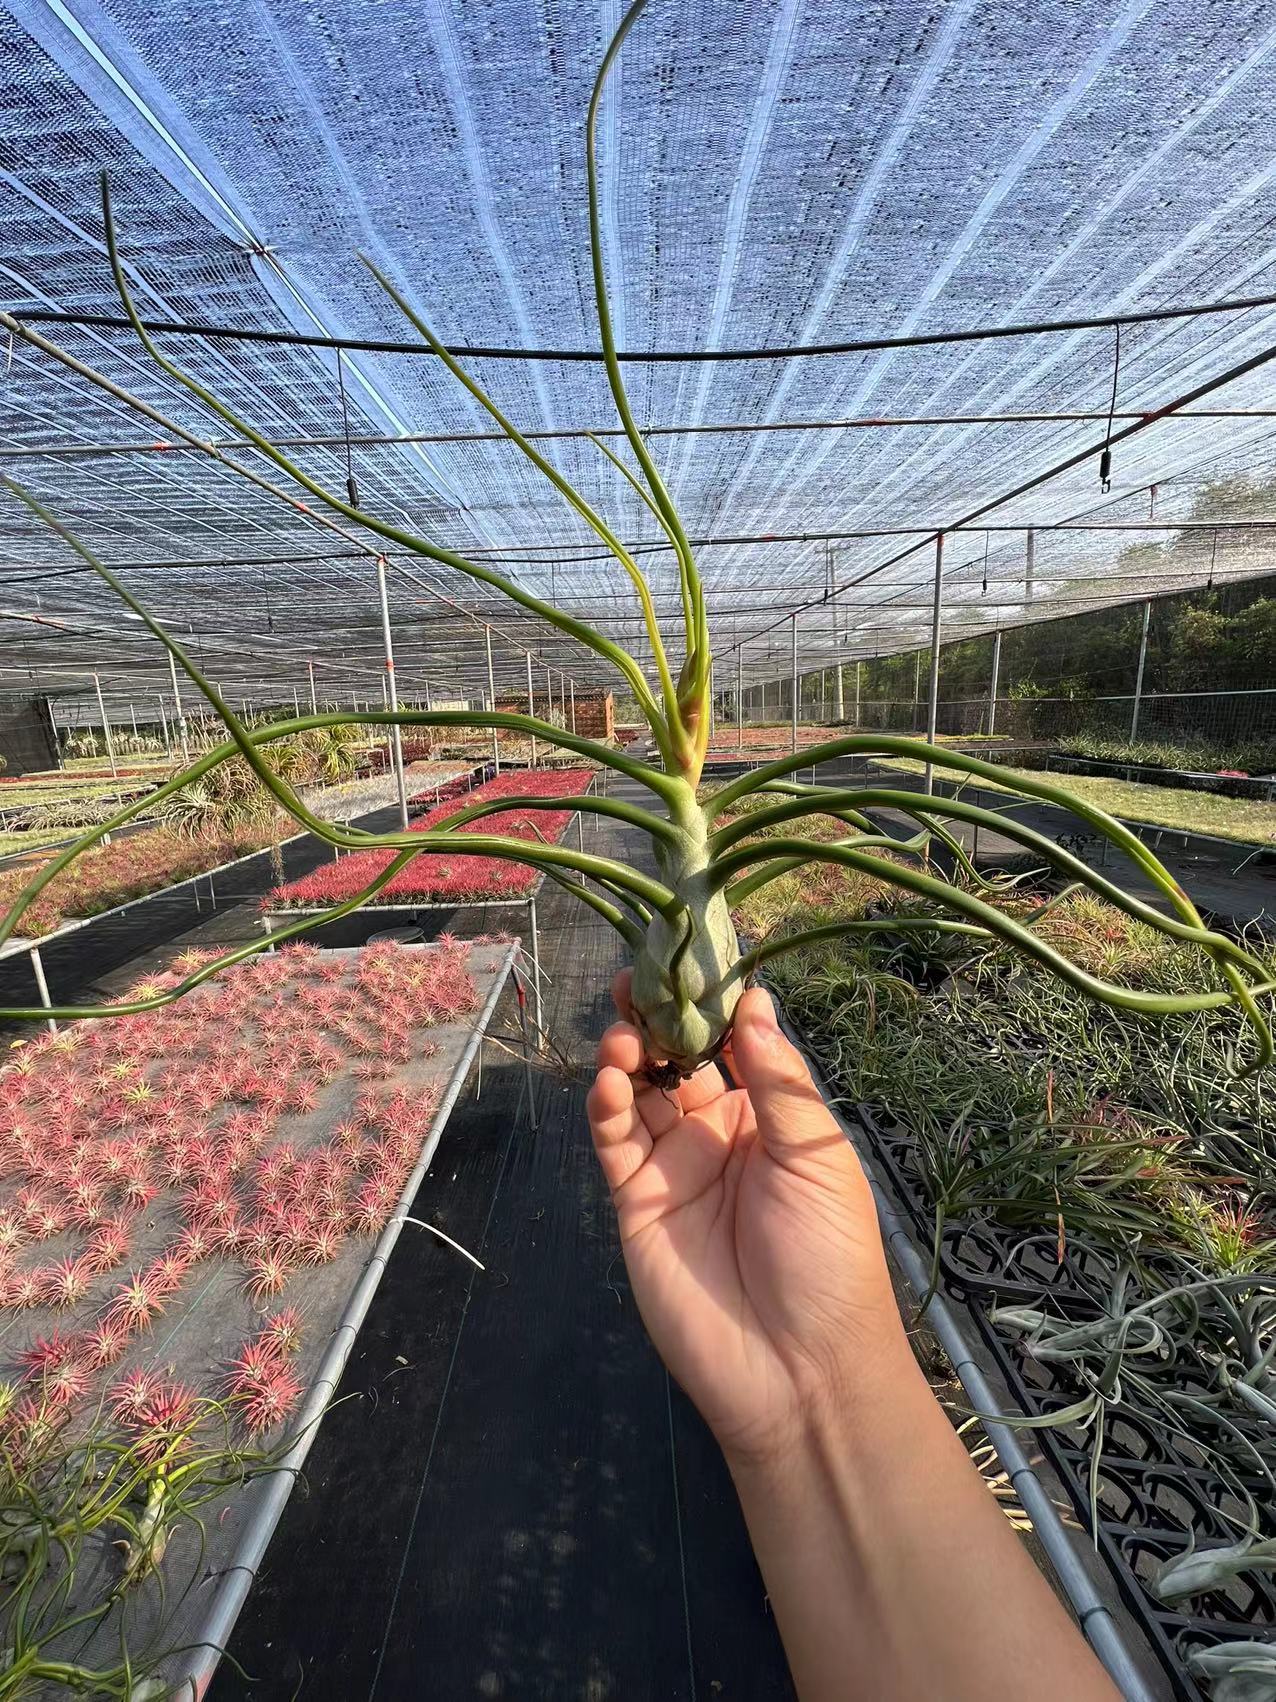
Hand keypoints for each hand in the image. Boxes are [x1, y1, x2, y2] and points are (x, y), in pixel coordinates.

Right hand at [586, 976, 909, 1462]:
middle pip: (677, 1061)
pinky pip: (615, 1141)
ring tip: (625, 1036)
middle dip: (658, 1020)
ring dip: (629, 1056)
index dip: (711, 1005)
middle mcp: (718, 1135)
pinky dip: (606, 1106)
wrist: (798, 1371)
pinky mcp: (635, 1202)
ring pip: (639, 1094)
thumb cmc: (828, 1256)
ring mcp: (673, 1168)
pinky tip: (611, 1082)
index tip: (691, 959)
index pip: (733, 1045)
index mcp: (771, 1120)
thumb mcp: (815, 1155)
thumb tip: (755, 998)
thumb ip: (777, 1078)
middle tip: (638, 981)